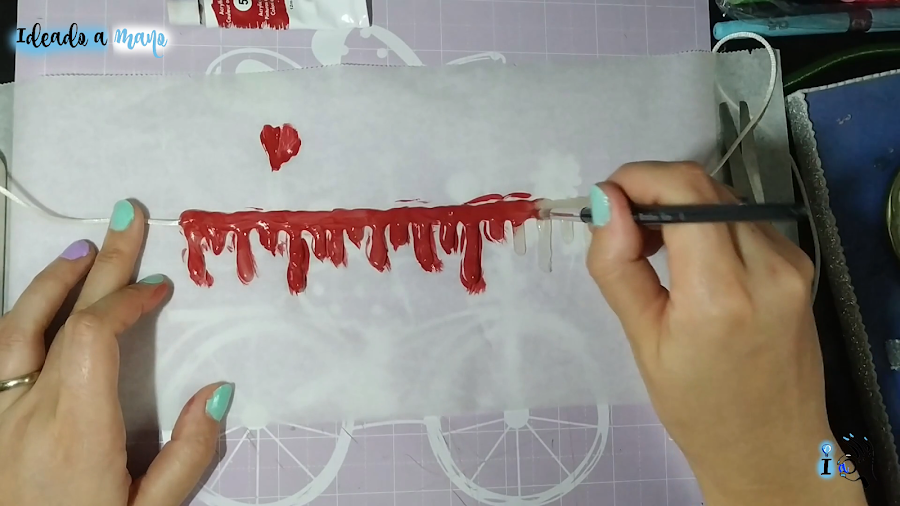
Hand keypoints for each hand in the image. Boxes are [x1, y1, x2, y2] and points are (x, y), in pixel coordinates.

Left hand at [0, 200, 232, 505]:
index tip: (159, 286)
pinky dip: (20, 319)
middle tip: (127, 218)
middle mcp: (26, 411)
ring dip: (51, 283)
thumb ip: (187, 454)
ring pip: (14, 327)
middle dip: (102, 263)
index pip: (95, 333)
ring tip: (80, 250)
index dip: (128, 298)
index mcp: (75, 429)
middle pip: (62, 316)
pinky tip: (35, 310)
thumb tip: (217, 392)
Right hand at [586, 163, 865, 504]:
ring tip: (656, 250)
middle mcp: (767, 267)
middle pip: (703, 185)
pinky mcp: (799, 264)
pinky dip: (707, 223)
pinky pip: (743, 219)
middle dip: (653, 189)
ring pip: (723, 197)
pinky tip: (692, 260)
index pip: (683, 191)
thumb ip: (619, 266)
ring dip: (679, 205)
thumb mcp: (642, 340)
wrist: (771, 447)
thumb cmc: (698, 407)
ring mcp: (791, 263)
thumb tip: (608, 204)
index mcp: (720, 293)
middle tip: (625, 228)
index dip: (638, 178)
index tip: (609, 201)